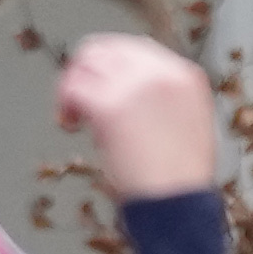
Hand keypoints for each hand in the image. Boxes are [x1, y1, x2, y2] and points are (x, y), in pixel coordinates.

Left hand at [57, 32, 218, 200]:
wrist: (178, 205)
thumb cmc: (180, 179)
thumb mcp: (188, 124)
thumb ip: (162, 99)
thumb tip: (127, 92)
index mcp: (185, 76)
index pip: (139, 49)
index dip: (113, 65)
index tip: (101, 82)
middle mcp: (161, 72)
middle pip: (109, 48)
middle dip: (88, 69)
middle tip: (77, 94)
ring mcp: (133, 86)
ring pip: (86, 64)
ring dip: (73, 86)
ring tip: (73, 114)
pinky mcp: (108, 105)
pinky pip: (73, 88)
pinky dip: (65, 103)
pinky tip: (70, 124)